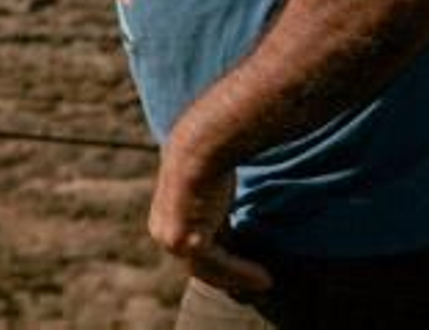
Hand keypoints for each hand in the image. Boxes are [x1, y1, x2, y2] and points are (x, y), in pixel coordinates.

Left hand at [148, 152, 273, 295]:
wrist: (201, 146)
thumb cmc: (207, 161)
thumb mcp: (207, 195)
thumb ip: (212, 213)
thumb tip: (225, 226)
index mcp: (163, 220)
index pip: (191, 251)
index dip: (219, 263)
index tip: (244, 269)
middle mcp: (162, 233)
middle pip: (199, 266)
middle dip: (229, 277)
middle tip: (258, 283)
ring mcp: (173, 239)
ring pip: (211, 270)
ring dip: (240, 278)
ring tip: (265, 282)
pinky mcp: (190, 242)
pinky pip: (221, 265)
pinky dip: (243, 272)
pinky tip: (264, 277)